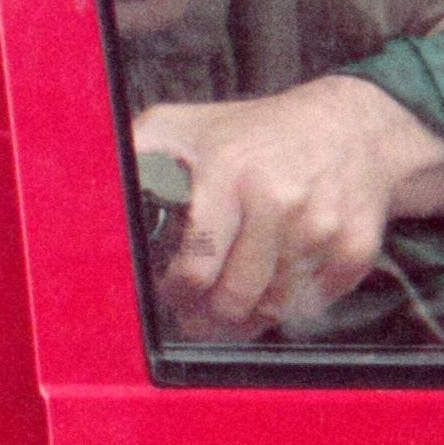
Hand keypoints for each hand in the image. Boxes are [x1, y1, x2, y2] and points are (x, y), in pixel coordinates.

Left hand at [130, 73, 443, 341]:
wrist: (354, 127)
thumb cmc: (256, 132)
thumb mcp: (187, 126)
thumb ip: (139, 153)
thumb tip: (88, 186)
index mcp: (228, 171)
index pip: (193, 266)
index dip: (173, 292)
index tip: (168, 293)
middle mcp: (278, 199)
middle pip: (232, 299)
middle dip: (206, 317)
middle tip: (195, 313)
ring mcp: (321, 227)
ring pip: (271, 310)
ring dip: (245, 319)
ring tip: (229, 305)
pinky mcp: (355, 248)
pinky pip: (312, 305)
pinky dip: (291, 306)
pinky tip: (276, 286)